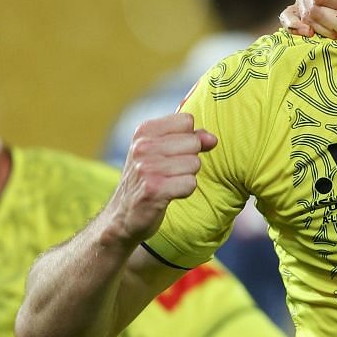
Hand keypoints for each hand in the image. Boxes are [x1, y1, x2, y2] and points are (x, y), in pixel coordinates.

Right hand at [106, 113, 216, 243]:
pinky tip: (168, 194)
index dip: (188, 138)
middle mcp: (142, 147)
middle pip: (194, 142)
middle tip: (169, 172)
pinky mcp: (153, 189)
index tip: (173, 152)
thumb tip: (212, 138)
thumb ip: (190, 137)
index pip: (186, 121)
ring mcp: (146, 168)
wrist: (124, 215)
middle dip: (189, 159)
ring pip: (194, 164)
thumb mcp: (163, 151)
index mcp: (144, 131)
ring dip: (186, 176)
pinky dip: (184, 191)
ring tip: (168, 182)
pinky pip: (190, 183)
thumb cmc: (149, 178)